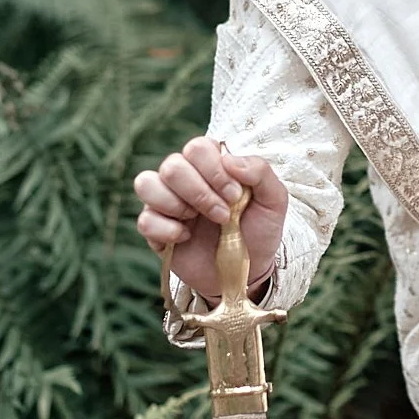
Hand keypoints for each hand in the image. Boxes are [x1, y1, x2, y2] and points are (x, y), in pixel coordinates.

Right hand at [132, 138, 287, 299]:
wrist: (249, 270)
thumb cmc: (259, 229)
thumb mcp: (273, 200)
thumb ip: (260, 171)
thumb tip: (229, 159)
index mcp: (211, 164)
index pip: (197, 147)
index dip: (214, 171)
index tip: (235, 195)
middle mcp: (184, 177)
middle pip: (172, 165)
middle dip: (200, 193)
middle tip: (223, 215)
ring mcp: (166, 202)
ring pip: (146, 183)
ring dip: (176, 205)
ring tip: (196, 221)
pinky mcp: (155, 230)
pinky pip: (144, 219)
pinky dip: (167, 230)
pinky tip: (186, 237)